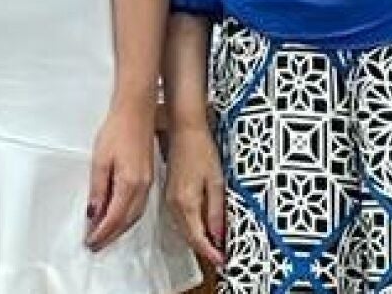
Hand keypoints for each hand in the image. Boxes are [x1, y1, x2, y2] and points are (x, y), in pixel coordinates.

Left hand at [85, 98, 155, 250]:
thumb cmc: (117, 130)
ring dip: (120, 229)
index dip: (100, 233)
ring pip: (135, 216)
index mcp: (130, 184)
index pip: (113, 218)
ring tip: (104, 235)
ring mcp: (148, 183)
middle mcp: (142, 187)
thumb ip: (98, 190)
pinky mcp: (149, 177)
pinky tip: (119, 216)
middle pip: (126, 221)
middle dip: (110, 236)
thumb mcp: (100, 160)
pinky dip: (128, 217)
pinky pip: (139, 206)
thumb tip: (93, 213)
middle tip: (95, 244)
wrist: (136, 111)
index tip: (89, 242)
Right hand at [163, 121, 225, 265]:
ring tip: (214, 247)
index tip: (222, 261)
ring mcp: (170, 200)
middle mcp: (174, 205)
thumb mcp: (216, 181)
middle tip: (221, 257)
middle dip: (204, 250)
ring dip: (197, 240)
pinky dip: (191, 228)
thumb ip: (216, 211)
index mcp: (186, 203)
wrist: (184, 130)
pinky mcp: (169, 194)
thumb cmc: (201, 150)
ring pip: (183, 230)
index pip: (198, 238)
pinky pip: (180, 219)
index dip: (210, 252)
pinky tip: (201, 228)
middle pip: (189, 237)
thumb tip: (218, 235)